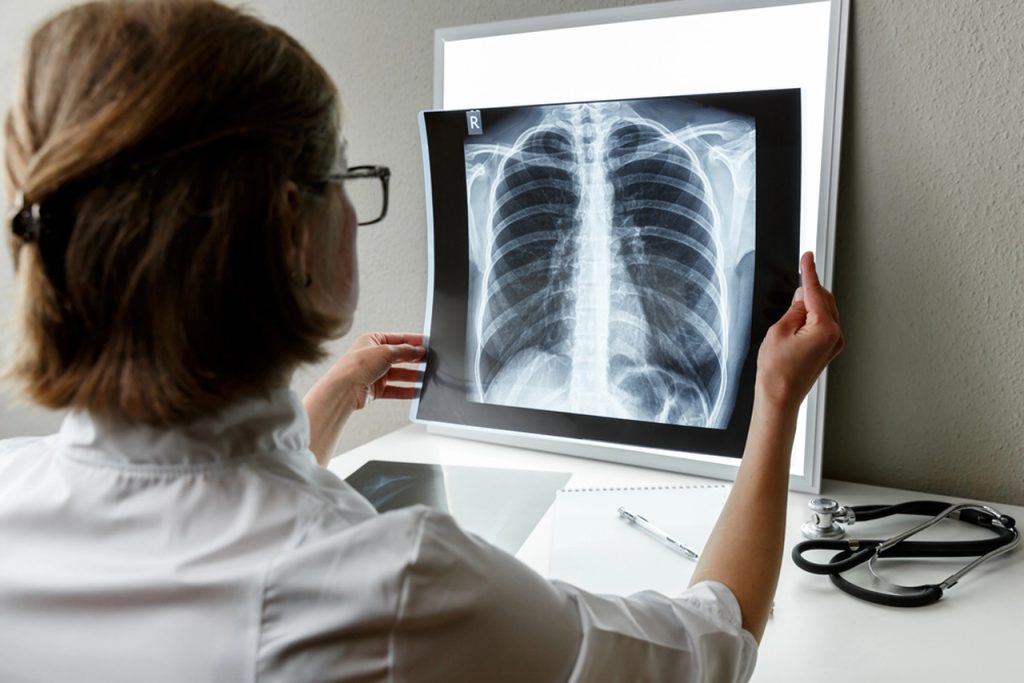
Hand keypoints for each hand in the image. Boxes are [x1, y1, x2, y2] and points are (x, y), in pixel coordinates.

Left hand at [304, 332, 425, 464]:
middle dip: (414, 359)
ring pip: (399, 374)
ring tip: (426, 377)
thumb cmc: (355, 366)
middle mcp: (373, 356)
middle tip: (429, 360)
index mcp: (372, 340)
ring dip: (412, 376)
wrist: (343, 390)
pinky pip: (395, 389)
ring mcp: (374, 373)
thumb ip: (405, 351)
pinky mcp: (375, 389)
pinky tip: (416, 391)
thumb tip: (418, 350)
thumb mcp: (385, 352)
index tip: (427, 344)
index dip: (413, 341)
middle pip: (399, 356)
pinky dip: (405, 391)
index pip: (398, 339)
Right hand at [756, 252, 843, 409]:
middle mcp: (835, 336)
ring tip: (789, 316)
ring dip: (810, 306)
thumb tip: (802, 296)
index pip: (814, 292)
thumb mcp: (779, 331)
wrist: (779, 398)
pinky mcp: (828, 350)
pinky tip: (798, 322)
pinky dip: (813, 318)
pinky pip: (824, 325)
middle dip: (808, 292)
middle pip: (824, 300)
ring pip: (825, 312)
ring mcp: (834, 344)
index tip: (808, 256)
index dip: (808, 272)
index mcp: (825, 328)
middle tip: (789, 293)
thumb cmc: (776, 372)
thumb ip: (794, 309)